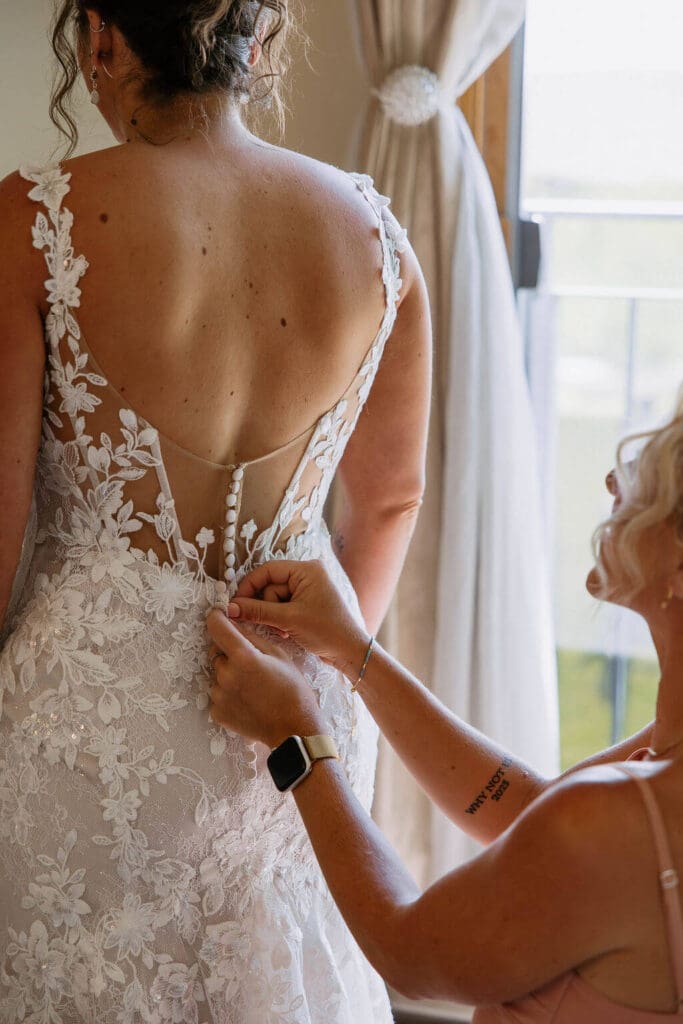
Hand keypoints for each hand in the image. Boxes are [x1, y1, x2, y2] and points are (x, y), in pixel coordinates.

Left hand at [206, 609, 325, 748]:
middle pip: (217, 653)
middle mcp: (226, 674)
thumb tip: (234, 624)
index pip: (216, 627)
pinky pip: (218, 695)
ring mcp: (219, 696)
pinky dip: (228, 695)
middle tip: (251, 664)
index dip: (217, 618)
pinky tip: (248, 700)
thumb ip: (253, 638)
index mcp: (243, 657)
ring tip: (252, 686)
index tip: (220, 616)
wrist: (294, 730)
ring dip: (229, 675)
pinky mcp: (217, 713)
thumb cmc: (293, 690)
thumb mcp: (280, 655)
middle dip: (229, 653)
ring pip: (217, 675)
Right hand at [227, 559, 369, 680]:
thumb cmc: (326, 631)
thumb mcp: (288, 620)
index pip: (267, 570)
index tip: (235, 604)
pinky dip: (280, 620)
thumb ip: (257, 611)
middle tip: (266, 624)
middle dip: (265, 607)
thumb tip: (230, 608)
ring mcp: (308, 589)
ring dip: (272, 616)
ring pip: (274, 599)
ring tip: (282, 631)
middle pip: (269, 586)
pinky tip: (286, 633)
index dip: (249, 586)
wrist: (350, 651)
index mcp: (307, 569)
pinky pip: (283, 606)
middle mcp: (308, 574)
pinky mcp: (307, 603)